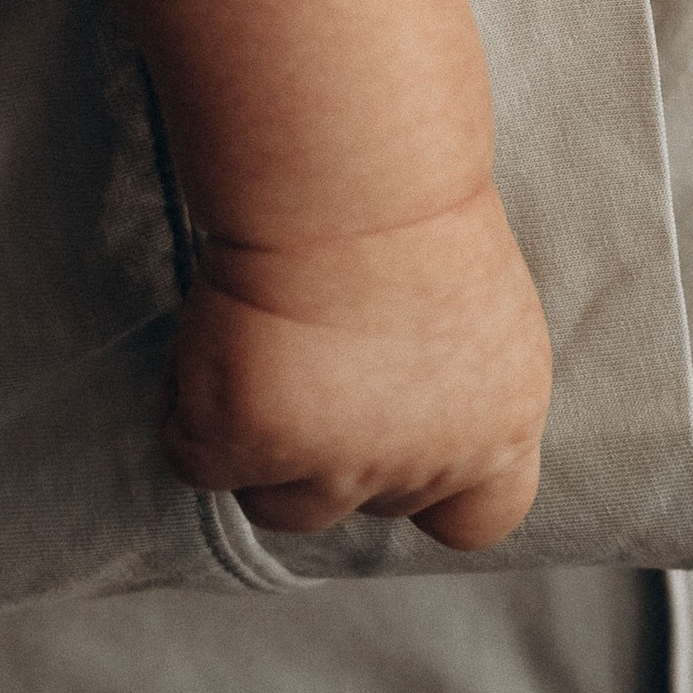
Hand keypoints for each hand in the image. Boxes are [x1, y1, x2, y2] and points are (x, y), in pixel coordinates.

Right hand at [160, 183, 551, 553]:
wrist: (352, 175)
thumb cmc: (413, 207)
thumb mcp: (476, 309)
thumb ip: (449, 384)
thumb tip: (396, 412)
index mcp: (500, 425)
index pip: (483, 517)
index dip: (437, 494)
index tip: (406, 439)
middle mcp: (423, 465)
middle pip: (356, 502)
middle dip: (329, 443)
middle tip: (319, 346)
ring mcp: (332, 466)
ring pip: (275, 498)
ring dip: (262, 439)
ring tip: (272, 336)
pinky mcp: (244, 447)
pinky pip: (197, 455)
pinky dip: (192, 400)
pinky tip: (223, 326)